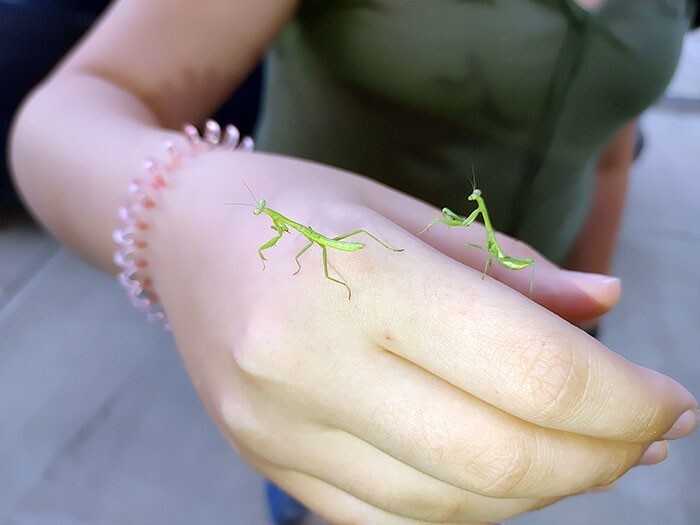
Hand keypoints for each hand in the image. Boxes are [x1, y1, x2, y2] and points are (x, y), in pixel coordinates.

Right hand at [148, 152, 696, 523]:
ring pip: (450, 507)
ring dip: (542, 490)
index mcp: (354, 280)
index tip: (669, 401)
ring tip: (587, 452)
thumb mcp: (402, 210)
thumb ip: (508, 270)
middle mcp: (307, 368)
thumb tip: (605, 310)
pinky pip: (392, 522)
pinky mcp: (267, 463)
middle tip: (647, 433)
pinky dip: (470, 508)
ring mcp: (278, 430)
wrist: (182, 236)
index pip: (528, 371)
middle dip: (600, 458)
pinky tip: (505, 470)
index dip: (622, 399)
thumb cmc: (295, 205)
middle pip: (500, 457)